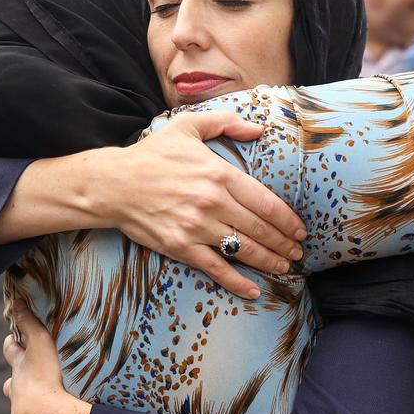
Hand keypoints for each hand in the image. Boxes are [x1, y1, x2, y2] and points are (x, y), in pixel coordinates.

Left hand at [3, 299, 89, 413]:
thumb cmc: (44, 380)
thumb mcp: (40, 345)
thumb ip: (29, 323)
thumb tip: (14, 299)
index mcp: (20, 376)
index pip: (12, 355)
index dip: (12, 346)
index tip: (13, 340)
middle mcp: (17, 398)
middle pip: (10, 388)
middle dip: (15, 384)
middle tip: (25, 382)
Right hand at [96, 110, 306, 298]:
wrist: (113, 184)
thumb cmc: (151, 155)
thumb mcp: (187, 127)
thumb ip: (226, 122)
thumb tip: (259, 129)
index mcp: (219, 173)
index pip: (266, 202)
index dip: (288, 220)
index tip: (300, 229)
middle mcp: (212, 202)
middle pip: (260, 228)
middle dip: (284, 243)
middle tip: (298, 252)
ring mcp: (197, 227)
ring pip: (243, 249)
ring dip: (269, 261)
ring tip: (284, 267)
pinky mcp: (181, 247)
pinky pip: (216, 268)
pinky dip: (238, 282)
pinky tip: (254, 291)